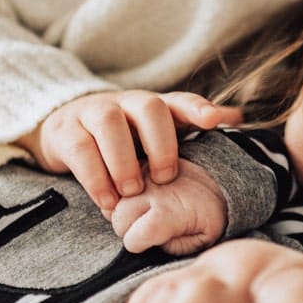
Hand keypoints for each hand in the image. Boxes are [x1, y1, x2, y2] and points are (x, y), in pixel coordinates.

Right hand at [17, 90, 241, 209]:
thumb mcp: (155, 135)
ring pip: (110, 124)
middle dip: (161, 143)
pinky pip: (82, 149)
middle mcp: (126, 103)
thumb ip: (190, 128)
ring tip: (132, 193)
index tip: (213, 122)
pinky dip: (96, 178)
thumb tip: (238, 116)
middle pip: (148, 108)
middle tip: (164, 178)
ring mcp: (94, 112)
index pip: (179, 101)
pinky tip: (108, 201)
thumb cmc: (122, 139)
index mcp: (154, 106)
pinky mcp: (66, 131)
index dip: (198, 109)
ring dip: (124, 161)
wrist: (64, 130)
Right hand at [110, 159, 226, 254]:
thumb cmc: (207, 215)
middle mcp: (152, 191)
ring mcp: (144, 174)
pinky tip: (135, 200)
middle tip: (142, 228)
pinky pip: (115, 183)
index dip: (136, 245)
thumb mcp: (202, 239)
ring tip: (139, 214)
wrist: (216, 180)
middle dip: (126, 229)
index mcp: (168, 213)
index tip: (148, 242)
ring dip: (120, 211)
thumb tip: (148, 242)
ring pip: (112, 200)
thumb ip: (174, 248)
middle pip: (118, 219)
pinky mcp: (140, 164)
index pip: (132, 239)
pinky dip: (119, 194)